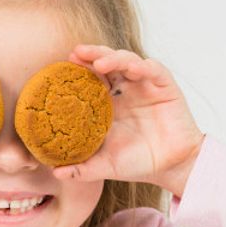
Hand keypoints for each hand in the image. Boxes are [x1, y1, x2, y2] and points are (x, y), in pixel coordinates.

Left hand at [53, 44, 205, 197]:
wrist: (170, 167)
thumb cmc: (137, 162)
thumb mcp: (106, 165)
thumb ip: (82, 168)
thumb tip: (55, 173)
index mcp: (107, 103)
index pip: (89, 78)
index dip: (77, 70)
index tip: (61, 66)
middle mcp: (124, 89)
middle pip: (106, 62)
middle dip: (92, 54)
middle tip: (77, 53)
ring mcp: (144, 84)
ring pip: (127, 60)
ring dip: (113, 58)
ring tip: (99, 63)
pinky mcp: (163, 85)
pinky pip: (153, 69)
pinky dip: (143, 66)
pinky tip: (133, 68)